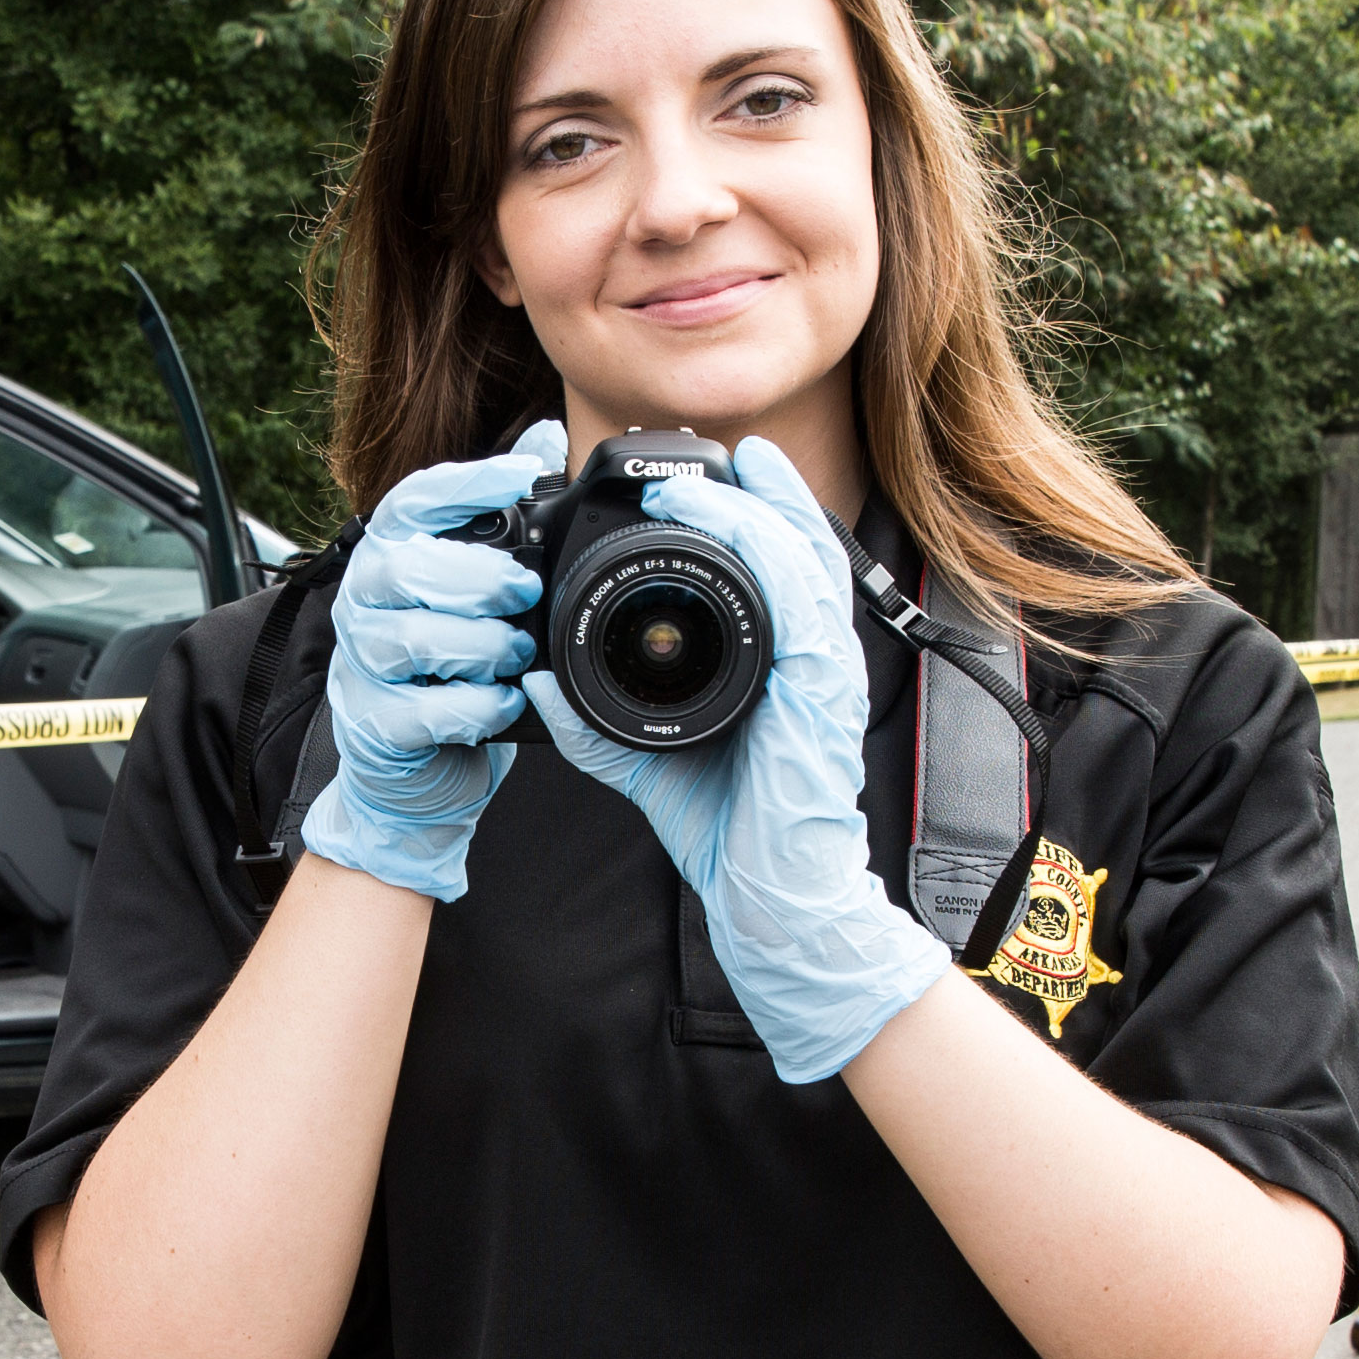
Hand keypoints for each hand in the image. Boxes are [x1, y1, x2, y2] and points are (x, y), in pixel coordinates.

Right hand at [293, 419, 561, 904]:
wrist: (416, 771)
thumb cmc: (450, 668)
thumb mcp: (477, 588)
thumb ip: (503, 517)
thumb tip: (542, 435)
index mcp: (390, 557)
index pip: (413, 501)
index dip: (466, 483)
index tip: (525, 476)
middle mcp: (365, 603)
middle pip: (404, 567)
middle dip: (476, 575)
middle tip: (526, 590)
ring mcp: (362, 666)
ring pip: (410, 639)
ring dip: (478, 645)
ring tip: (517, 654)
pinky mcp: (376, 726)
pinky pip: (420, 711)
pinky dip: (472, 708)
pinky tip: (502, 703)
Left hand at [524, 438, 944, 1081]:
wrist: (772, 901)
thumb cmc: (728, 834)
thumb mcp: (640, 760)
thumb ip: (592, 721)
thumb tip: (536, 684)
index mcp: (778, 666)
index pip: (773, 570)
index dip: (745, 517)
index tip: (693, 484)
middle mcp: (809, 659)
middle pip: (798, 545)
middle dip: (762, 491)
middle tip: (715, 458)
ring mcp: (822, 672)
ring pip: (804, 556)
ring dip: (760, 505)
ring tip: (717, 472)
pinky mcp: (821, 691)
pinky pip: (798, 598)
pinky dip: (765, 549)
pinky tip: (734, 520)